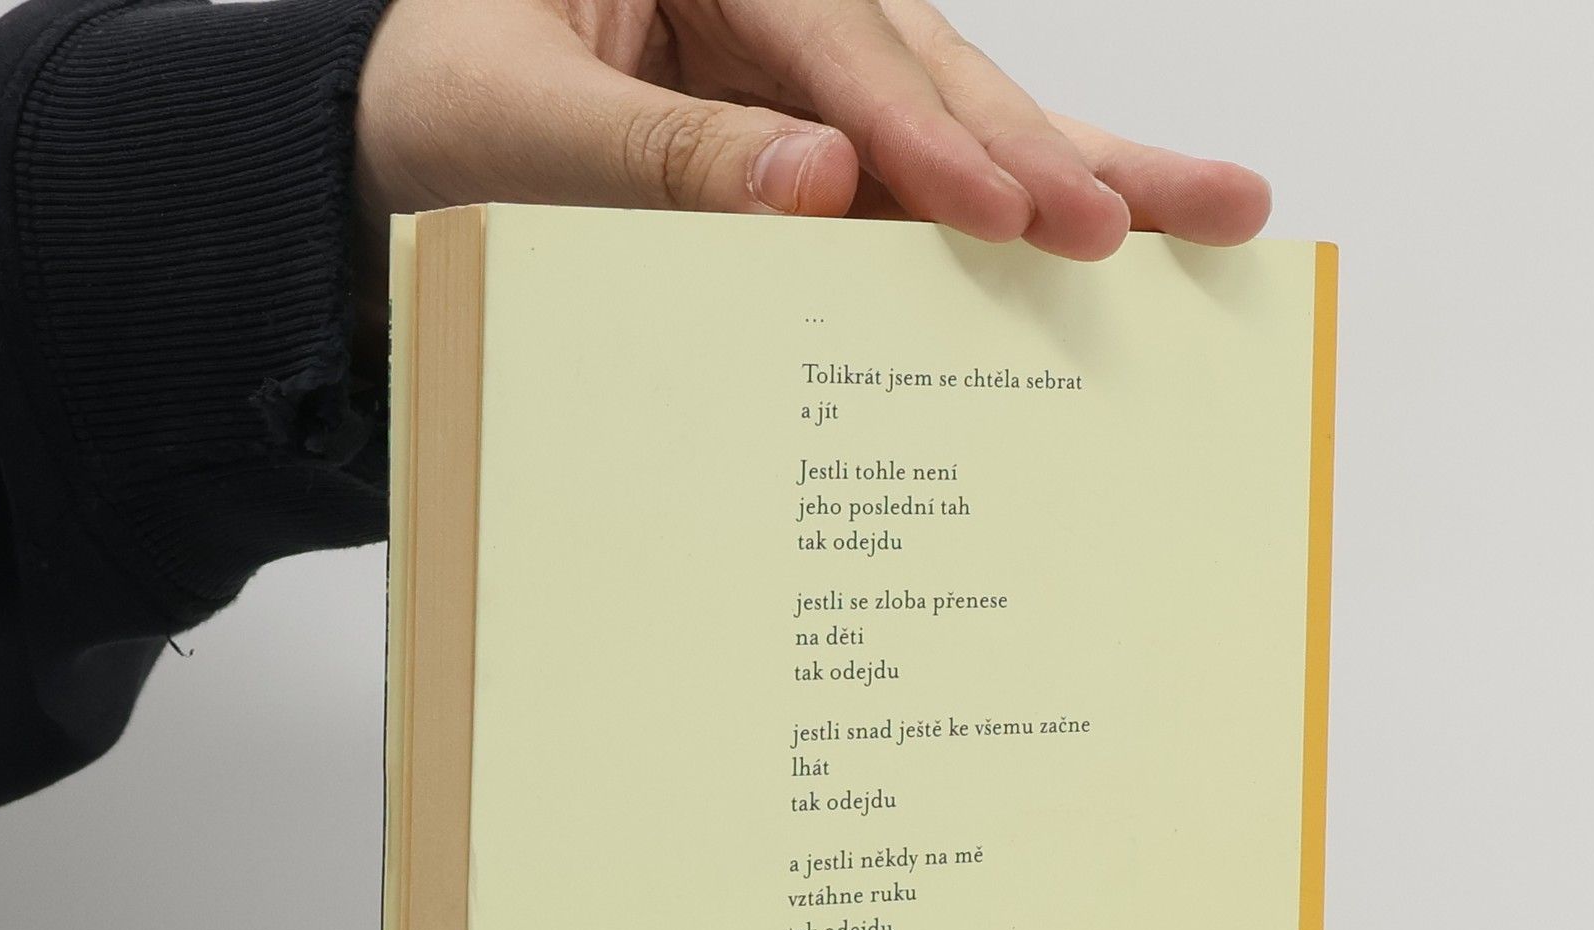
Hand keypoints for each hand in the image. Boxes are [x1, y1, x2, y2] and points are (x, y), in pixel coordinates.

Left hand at [354, 0, 1270, 341]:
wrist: (387, 140)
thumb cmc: (434, 102)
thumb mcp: (514, 122)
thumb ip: (657, 157)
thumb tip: (821, 189)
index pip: (837, 42)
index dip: (928, 135)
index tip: (1012, 213)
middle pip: (936, 64)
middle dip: (1055, 148)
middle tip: (1189, 209)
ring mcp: (801, 70)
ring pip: (954, 112)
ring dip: (1074, 170)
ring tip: (1206, 210)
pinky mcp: (809, 136)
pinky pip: (913, 175)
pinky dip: (1001, 212)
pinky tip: (1105, 223)